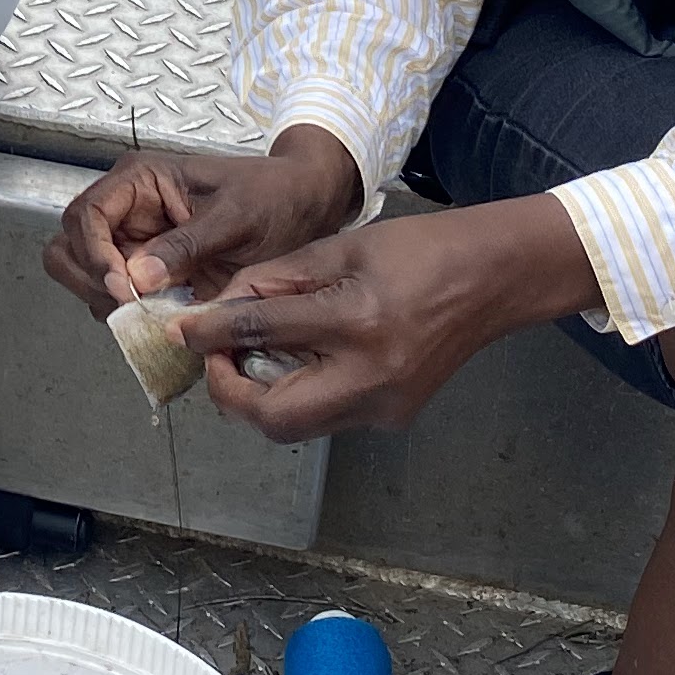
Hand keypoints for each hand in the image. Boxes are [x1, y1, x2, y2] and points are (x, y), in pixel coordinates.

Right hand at [44, 127, 363, 311]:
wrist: (303, 206)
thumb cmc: (273, 196)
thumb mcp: (236, 217)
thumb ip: (186, 245)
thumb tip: (136, 277)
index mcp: (140, 180)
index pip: (86, 215)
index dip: (95, 255)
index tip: (124, 288)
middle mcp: (126, 209)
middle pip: (69, 246)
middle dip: (91, 281)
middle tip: (131, 306)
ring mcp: (133, 241)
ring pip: (83, 275)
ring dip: (106, 301)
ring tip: (151, 313)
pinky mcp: (146, 271)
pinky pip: (115, 296)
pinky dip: (127, 314)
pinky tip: (162, 318)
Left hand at [174, 194, 603, 441]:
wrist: (492, 279)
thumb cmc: (417, 250)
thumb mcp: (340, 248)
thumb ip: (277, 280)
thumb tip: (223, 307)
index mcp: (356, 322)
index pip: (260, 334)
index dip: (210, 333)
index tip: (182, 330)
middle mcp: (371, 377)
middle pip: (273, 418)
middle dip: (231, 393)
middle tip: (216, 358)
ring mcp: (385, 407)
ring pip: (296, 426)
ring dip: (260, 398)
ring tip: (250, 356)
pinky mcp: (393, 417)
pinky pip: (326, 418)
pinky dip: (297, 395)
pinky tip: (297, 362)